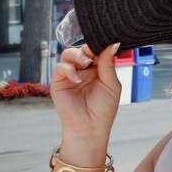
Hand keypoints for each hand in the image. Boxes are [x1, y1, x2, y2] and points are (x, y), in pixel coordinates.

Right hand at [51, 43, 122, 157]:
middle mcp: (83, 70)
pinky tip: (77, 79)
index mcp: (97, 70)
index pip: (96, 51)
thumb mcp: (111, 84)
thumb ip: (108, 63)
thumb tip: (113, 43)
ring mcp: (70, 75)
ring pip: (68, 54)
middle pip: (81, 49)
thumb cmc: (103, 110)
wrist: (90, 128)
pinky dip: (68, 69)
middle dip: (87, 48)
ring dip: (77, 55)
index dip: (99, 46)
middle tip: (92, 53)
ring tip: (85, 63)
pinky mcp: (58, 82)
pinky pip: (60, 67)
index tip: (104, 43)